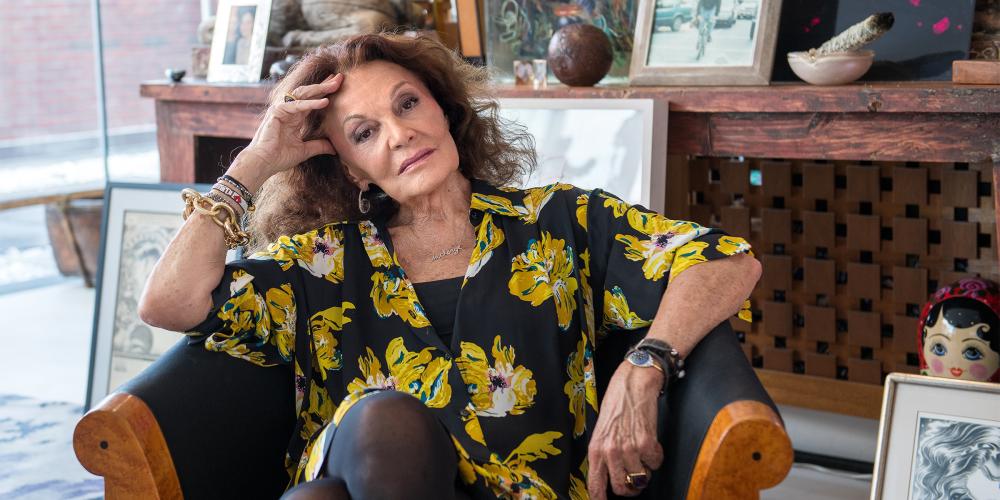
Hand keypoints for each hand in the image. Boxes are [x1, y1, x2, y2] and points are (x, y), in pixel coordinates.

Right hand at [230, 73, 342, 190]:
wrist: (263, 163)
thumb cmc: (279, 157)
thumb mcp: (305, 151)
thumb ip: (319, 146)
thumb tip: (335, 148)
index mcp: (295, 117)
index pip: (312, 99)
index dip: (324, 91)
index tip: (339, 84)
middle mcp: (289, 110)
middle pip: (309, 92)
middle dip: (325, 85)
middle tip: (340, 78)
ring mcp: (282, 109)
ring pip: (302, 93)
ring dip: (319, 88)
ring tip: (334, 85)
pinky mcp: (277, 112)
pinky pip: (296, 105)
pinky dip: (310, 103)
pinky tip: (324, 102)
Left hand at [587, 362, 663, 498]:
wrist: (633, 384)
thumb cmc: (617, 405)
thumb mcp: (601, 432)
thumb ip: (602, 455)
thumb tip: (607, 477)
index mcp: (596, 449)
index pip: (595, 485)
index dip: (600, 498)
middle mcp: (611, 451)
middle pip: (622, 488)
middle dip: (630, 487)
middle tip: (634, 479)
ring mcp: (629, 448)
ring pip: (641, 478)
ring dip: (645, 468)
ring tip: (641, 452)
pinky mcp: (647, 443)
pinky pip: (656, 463)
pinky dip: (656, 456)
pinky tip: (650, 442)